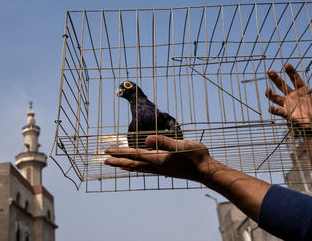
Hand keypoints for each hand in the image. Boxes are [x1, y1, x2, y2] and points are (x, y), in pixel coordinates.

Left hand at [104, 135, 221, 182]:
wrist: (206, 171)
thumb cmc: (196, 156)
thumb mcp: (182, 146)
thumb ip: (165, 142)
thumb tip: (147, 140)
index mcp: (158, 158)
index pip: (135, 154)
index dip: (120, 152)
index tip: (107, 151)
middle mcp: (157, 166)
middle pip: (133, 163)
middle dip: (118, 160)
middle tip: (105, 159)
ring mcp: (161, 169)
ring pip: (138, 167)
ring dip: (126, 165)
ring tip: (116, 164)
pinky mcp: (166, 170)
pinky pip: (146, 169)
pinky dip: (137, 167)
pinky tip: (138, 166)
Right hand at [265, 63, 311, 127]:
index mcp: (301, 90)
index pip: (295, 79)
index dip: (291, 72)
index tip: (286, 65)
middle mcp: (292, 95)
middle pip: (282, 85)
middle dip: (276, 78)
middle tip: (270, 71)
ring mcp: (288, 104)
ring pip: (276, 97)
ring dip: (271, 94)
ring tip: (267, 90)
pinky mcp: (286, 113)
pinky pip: (278, 111)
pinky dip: (273, 110)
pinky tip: (270, 108)